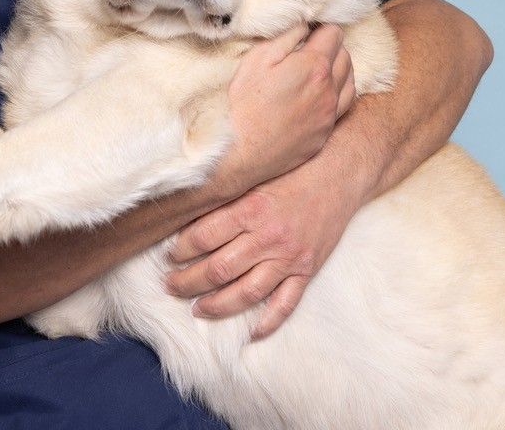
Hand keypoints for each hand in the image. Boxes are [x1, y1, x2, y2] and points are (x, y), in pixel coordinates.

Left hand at [166, 156, 359, 338]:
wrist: (337, 175)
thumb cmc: (291, 172)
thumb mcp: (254, 178)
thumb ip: (226, 198)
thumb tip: (187, 214)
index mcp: (250, 208)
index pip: (203, 236)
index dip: (179, 249)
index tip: (167, 255)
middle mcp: (268, 236)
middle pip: (218, 269)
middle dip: (187, 281)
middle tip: (170, 285)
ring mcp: (288, 257)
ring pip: (245, 293)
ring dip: (216, 305)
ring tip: (196, 309)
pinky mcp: (306, 270)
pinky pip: (284, 304)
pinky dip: (267, 322)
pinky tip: (249, 332)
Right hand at [214, 23, 355, 195]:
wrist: (242, 151)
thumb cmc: (245, 104)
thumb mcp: (257, 59)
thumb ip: (286, 37)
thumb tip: (304, 25)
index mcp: (314, 66)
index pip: (334, 33)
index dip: (320, 27)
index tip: (307, 31)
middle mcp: (329, 89)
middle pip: (345, 55)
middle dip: (330, 47)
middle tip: (309, 48)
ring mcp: (330, 113)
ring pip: (350, 80)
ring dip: (339, 69)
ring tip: (318, 69)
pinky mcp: (326, 133)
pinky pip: (344, 104)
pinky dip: (339, 92)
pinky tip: (323, 93)